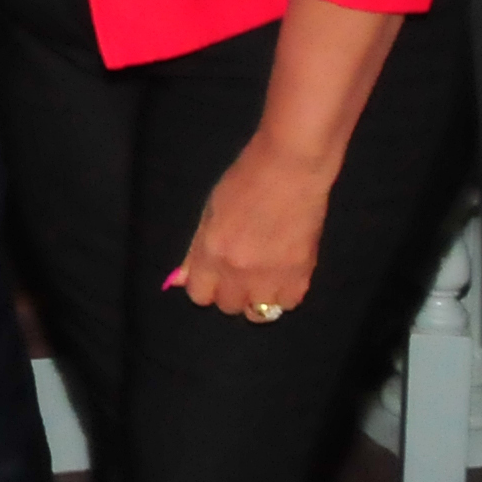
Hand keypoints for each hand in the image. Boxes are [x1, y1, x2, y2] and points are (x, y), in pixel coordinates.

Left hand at [173, 133, 333, 319]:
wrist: (291, 169)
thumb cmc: (245, 180)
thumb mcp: (210, 211)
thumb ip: (196, 249)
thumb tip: (179, 280)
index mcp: (212, 252)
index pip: (198, 295)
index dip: (205, 286)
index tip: (213, 275)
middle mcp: (238, 270)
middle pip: (227, 306)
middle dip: (230, 292)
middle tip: (240, 271)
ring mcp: (271, 276)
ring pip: (258, 312)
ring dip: (257, 298)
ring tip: (263, 277)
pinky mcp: (301, 275)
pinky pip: (288, 304)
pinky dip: (284, 294)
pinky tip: (283, 276)